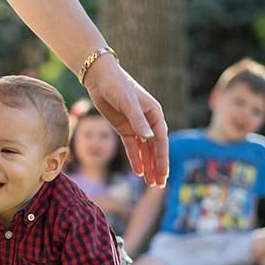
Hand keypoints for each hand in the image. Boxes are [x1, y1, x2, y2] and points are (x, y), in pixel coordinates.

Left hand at [84, 56, 168, 186]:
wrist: (100, 79)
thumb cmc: (117, 86)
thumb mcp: (128, 103)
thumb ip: (138, 121)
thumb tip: (149, 138)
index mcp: (154, 114)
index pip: (160, 141)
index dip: (162, 159)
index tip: (163, 175)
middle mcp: (148, 121)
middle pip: (154, 149)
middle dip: (157, 167)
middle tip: (159, 185)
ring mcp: (136, 126)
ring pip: (144, 150)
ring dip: (147, 166)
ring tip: (150, 183)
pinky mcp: (124, 128)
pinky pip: (132, 147)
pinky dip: (135, 159)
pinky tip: (138, 172)